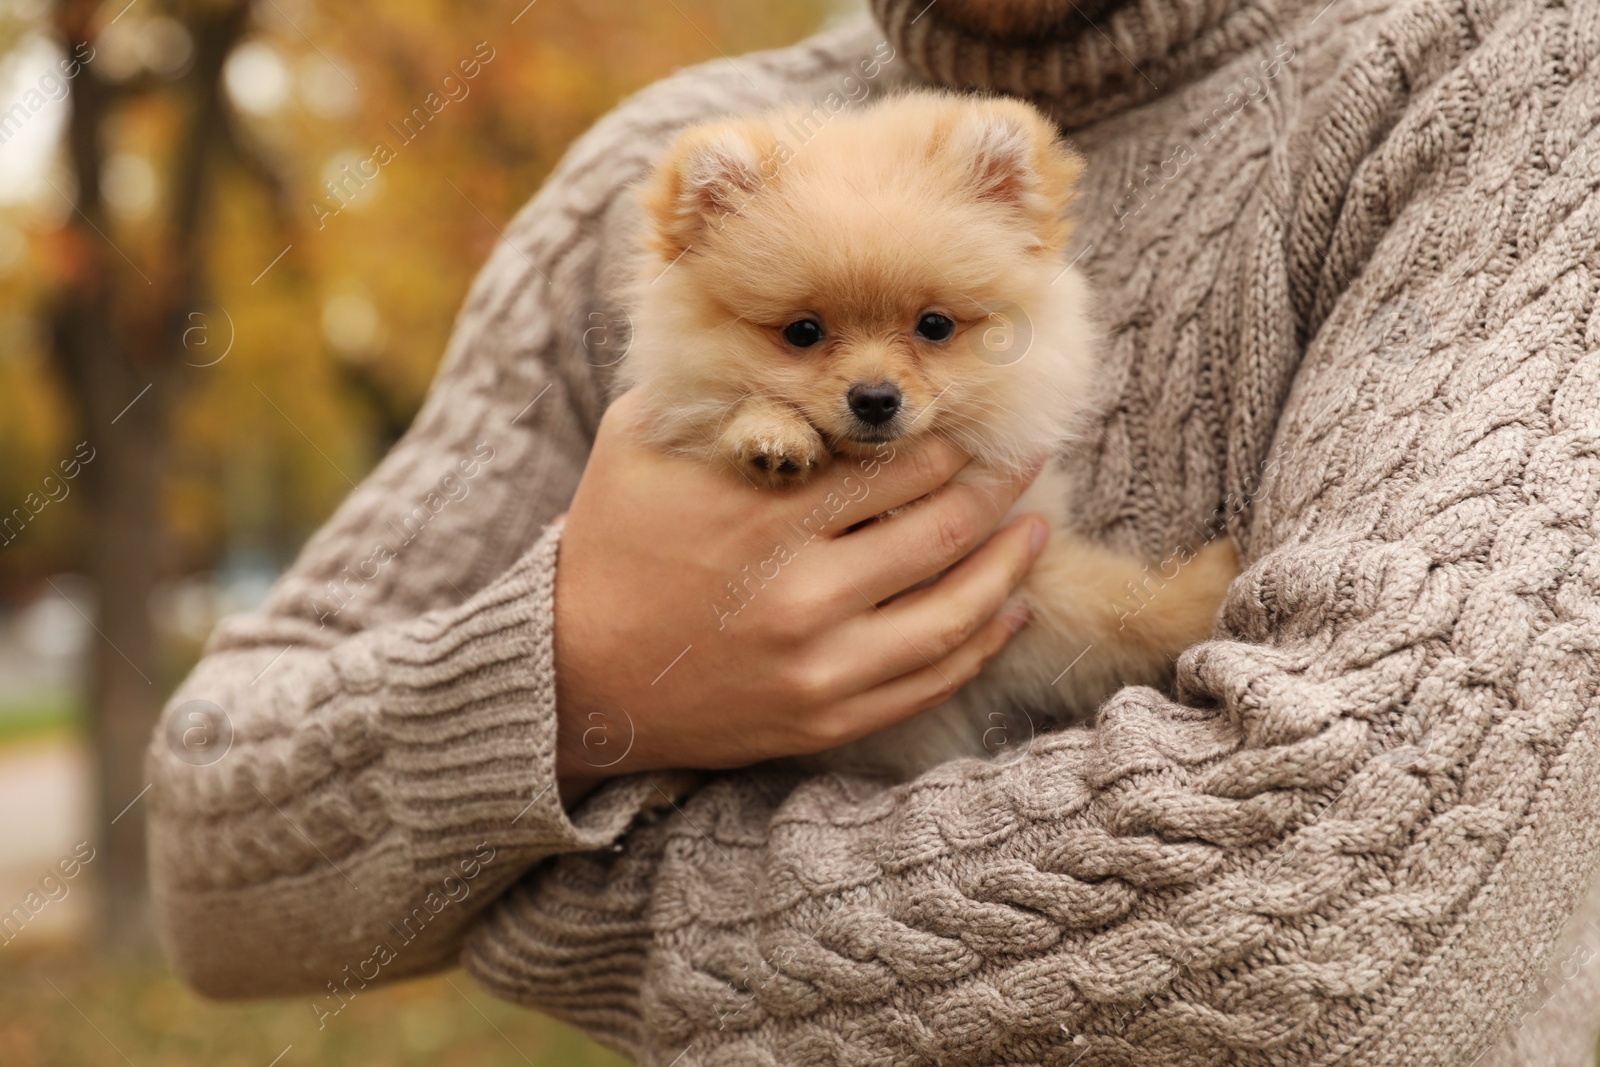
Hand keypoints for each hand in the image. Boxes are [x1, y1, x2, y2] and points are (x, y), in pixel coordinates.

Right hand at [552, 387, 1048, 800]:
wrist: (571, 674)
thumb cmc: (609, 542)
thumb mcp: (639, 439)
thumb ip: (715, 389)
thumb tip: (785, 339)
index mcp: (763, 516)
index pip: (899, 467)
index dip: (952, 437)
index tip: (978, 415)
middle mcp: (801, 595)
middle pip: (941, 530)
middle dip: (998, 486)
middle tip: (1029, 458)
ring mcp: (818, 667)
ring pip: (955, 613)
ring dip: (1011, 566)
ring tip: (1038, 530)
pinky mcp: (823, 719)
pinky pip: (929, 682)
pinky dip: (982, 643)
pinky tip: (1009, 610)